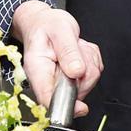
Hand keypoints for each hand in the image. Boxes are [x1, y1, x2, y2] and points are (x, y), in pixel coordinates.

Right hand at [10, 1, 102, 116]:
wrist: (44, 22)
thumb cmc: (47, 25)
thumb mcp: (60, 31)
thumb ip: (68, 51)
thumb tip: (77, 72)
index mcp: (37, 70)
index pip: (47, 98)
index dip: (65, 107)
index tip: (81, 108)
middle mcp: (47, 80)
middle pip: (74, 92)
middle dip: (85, 73)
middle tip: (78, 50)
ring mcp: (61, 82)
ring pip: (87, 83)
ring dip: (89, 63)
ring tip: (76, 48)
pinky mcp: (73, 79)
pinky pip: (93, 76)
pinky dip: (92, 61)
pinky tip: (79, 52)